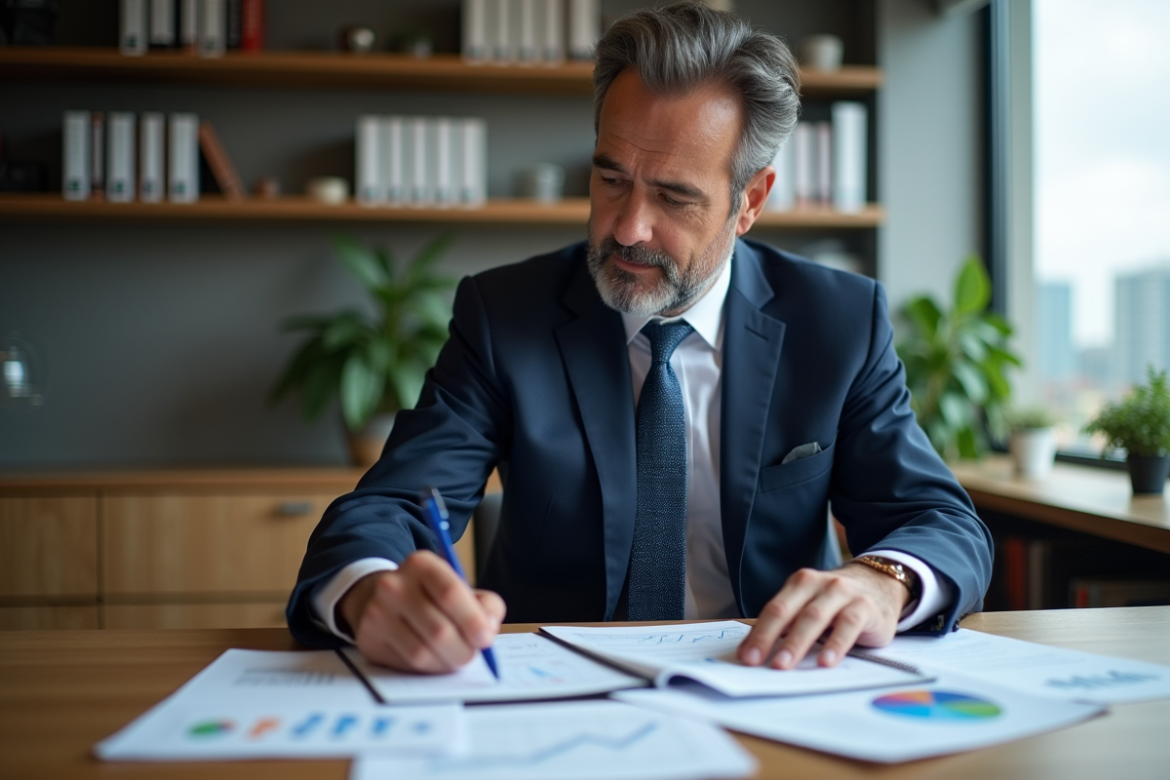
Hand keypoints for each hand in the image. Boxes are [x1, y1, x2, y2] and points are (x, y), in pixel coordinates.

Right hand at [339, 550, 506, 673]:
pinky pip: (406, 665)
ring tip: (455, 657)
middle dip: (464, 650)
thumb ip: (485, 605)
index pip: (450, 593)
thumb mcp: (460, 588)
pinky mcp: (369, 639)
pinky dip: (428, 669)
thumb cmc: (431, 596)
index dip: (472, 620)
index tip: (486, 638)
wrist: (380, 598)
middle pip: (439, 630)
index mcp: (421, 565)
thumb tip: (489, 628)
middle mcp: (393, 585)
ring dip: (447, 663)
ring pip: (422, 653)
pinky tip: (434, 659)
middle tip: (473, 654)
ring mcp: (377, 613)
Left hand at [736, 564, 908, 669]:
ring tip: (783, 664)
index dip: (757, 633)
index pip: (773, 609)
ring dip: (796, 642)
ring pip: (814, 617)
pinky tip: (825, 662)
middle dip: (768, 637)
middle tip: (755, 661)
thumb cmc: (838, 602)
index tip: (744, 656)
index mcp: (800, 584)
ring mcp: (842, 593)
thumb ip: (788, 624)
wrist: (881, 584)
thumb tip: (755, 651)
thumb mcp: (812, 606)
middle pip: (788, 611)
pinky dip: (835, 645)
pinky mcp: (865, 607)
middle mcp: (819, 584)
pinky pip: (847, 625)